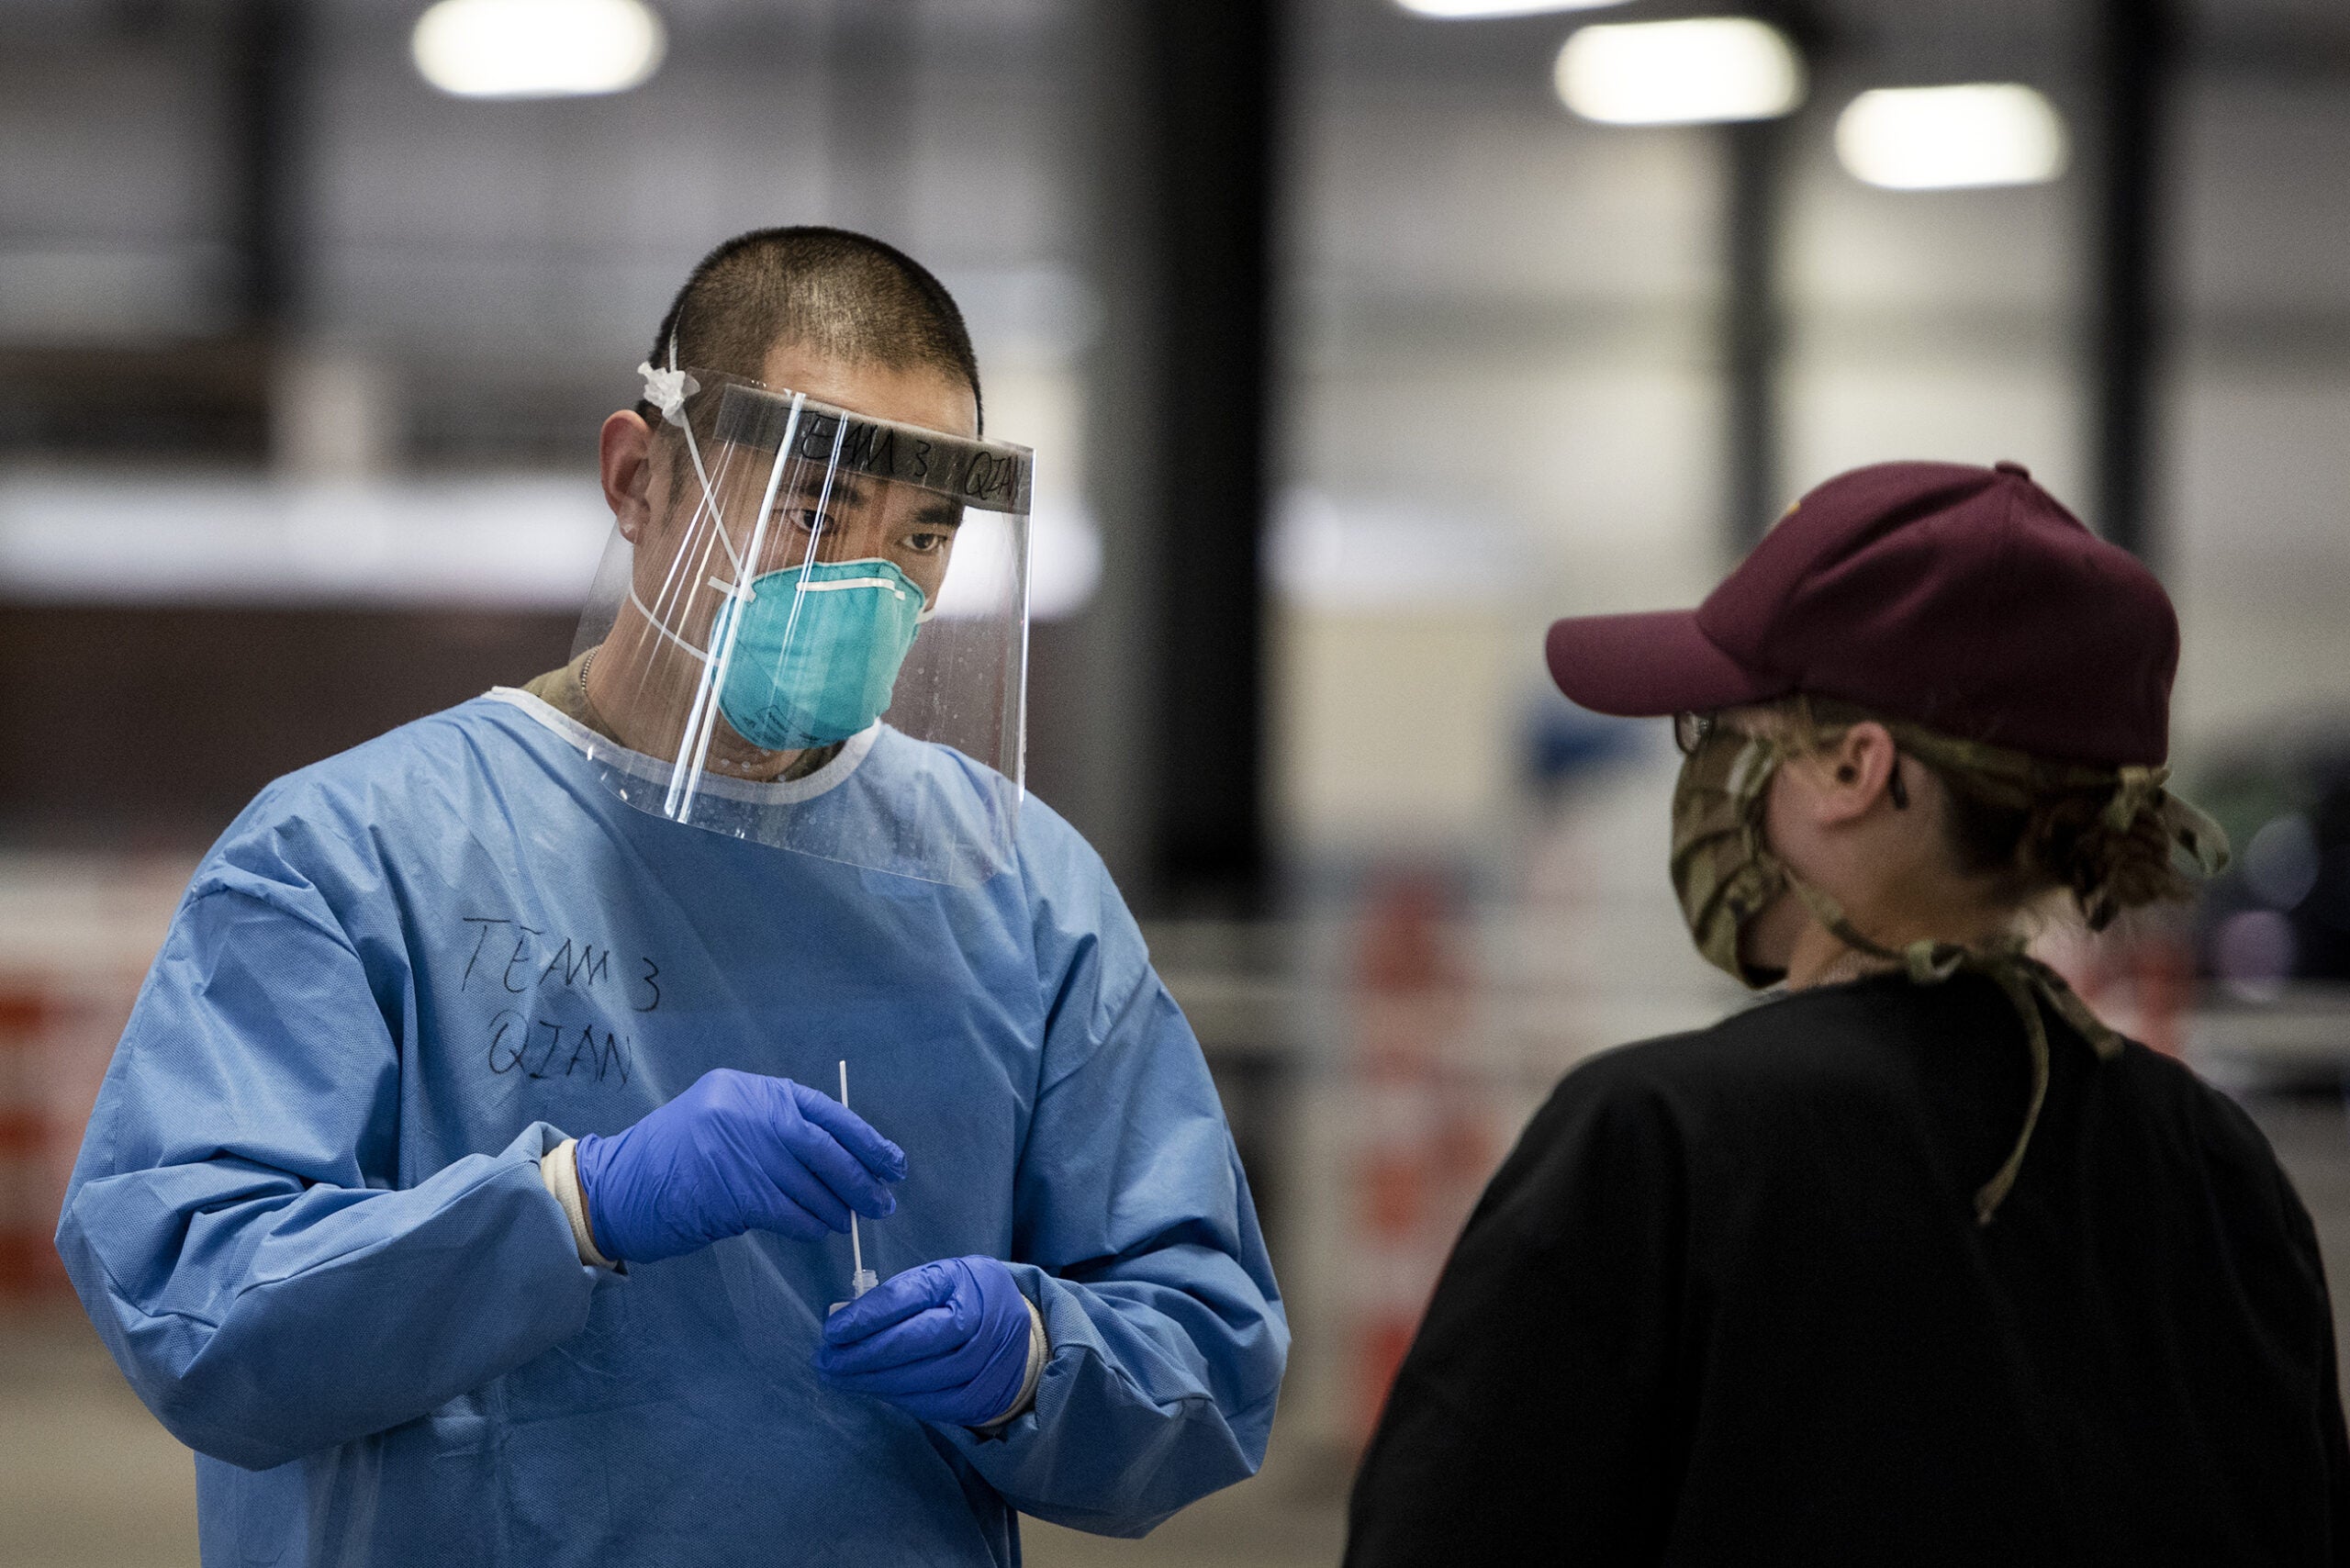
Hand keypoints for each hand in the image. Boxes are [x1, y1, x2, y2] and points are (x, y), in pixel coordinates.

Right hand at [573, 1068, 904, 1263]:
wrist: (615, 1187)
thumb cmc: (675, 1159)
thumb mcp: (724, 1121)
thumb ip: (774, 1129)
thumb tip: (841, 1158)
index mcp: (751, 1089)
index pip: (825, 1111)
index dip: (865, 1139)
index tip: (892, 1163)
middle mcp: (748, 1112)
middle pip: (825, 1147)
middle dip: (861, 1177)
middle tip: (883, 1201)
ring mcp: (739, 1149)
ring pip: (810, 1182)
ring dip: (837, 1206)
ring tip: (852, 1220)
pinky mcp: (732, 1190)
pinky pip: (788, 1211)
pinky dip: (810, 1223)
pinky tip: (821, 1230)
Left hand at [813, 1256, 1035, 1426]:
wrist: (1020, 1334)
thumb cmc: (964, 1298)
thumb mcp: (938, 1279)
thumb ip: (897, 1296)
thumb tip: (844, 1323)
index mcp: (961, 1280)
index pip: (904, 1298)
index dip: (864, 1317)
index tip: (831, 1331)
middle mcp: (976, 1320)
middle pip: (911, 1342)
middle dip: (861, 1355)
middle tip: (825, 1361)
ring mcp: (981, 1362)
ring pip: (917, 1378)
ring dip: (871, 1381)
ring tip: (839, 1377)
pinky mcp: (978, 1396)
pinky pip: (929, 1403)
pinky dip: (895, 1397)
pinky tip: (873, 1388)